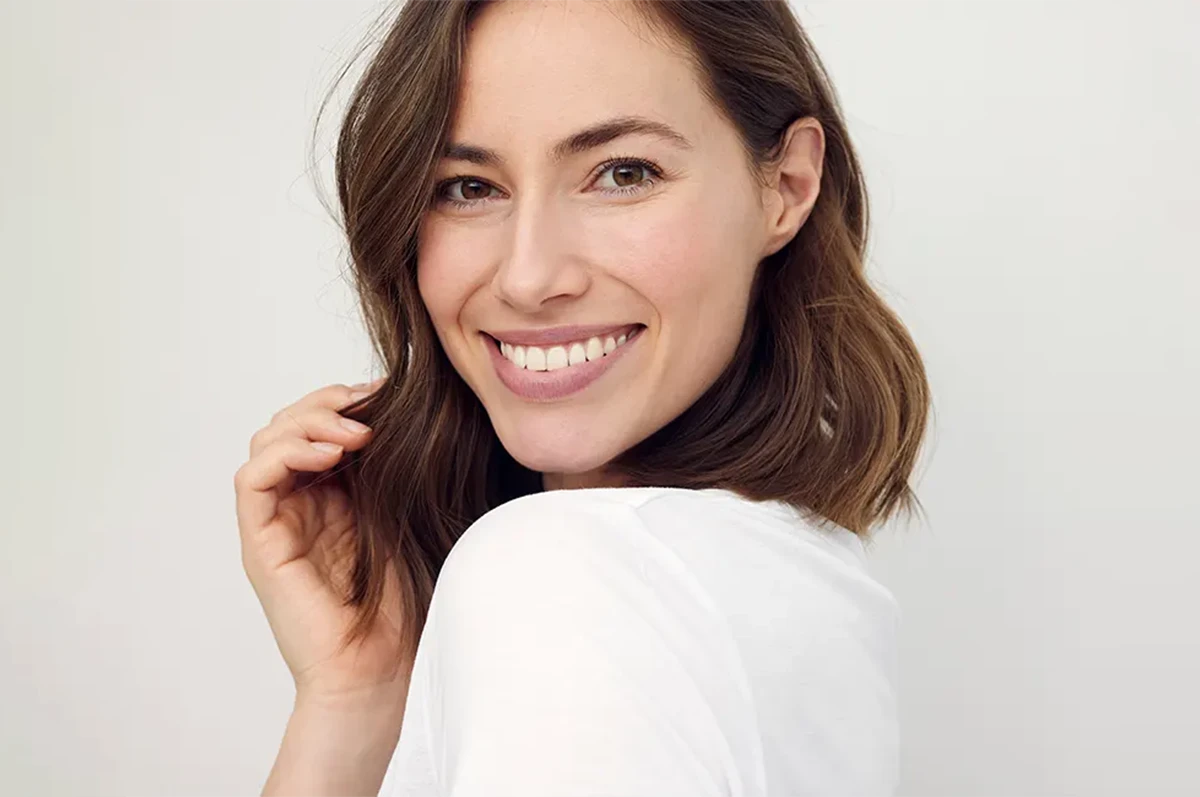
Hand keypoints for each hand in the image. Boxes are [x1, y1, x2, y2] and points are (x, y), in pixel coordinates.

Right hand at [234, 378, 407, 705]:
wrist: (380, 667)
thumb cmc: (401, 602)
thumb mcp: (405, 514)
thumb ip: (392, 468)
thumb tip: (405, 409)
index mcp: (332, 495)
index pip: (319, 424)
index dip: (346, 400)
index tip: (388, 391)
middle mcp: (298, 504)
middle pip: (288, 424)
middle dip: (326, 402)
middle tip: (370, 402)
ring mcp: (277, 522)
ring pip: (267, 441)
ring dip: (309, 421)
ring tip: (356, 430)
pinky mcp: (261, 543)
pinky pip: (253, 479)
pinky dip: (287, 452)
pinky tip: (332, 452)